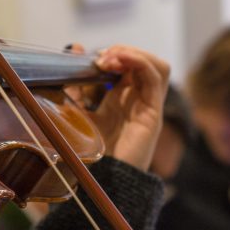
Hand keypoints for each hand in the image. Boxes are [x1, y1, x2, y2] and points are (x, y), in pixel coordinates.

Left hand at [67, 45, 169, 170]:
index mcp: (120, 98)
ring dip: (133, 54)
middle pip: (143, 61)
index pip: (127, 64)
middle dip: (121, 51)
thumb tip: (73, 48)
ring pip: (156, 65)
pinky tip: (119, 61)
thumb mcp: (75, 111)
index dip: (112, 54)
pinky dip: (139, 61)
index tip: (89, 56)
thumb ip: (74, 85)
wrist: (99, 181)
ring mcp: (147, 105)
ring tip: (112, 59)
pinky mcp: (153, 112)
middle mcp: (137, 100)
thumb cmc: (87, 152)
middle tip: (100, 58)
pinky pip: (156, 77)